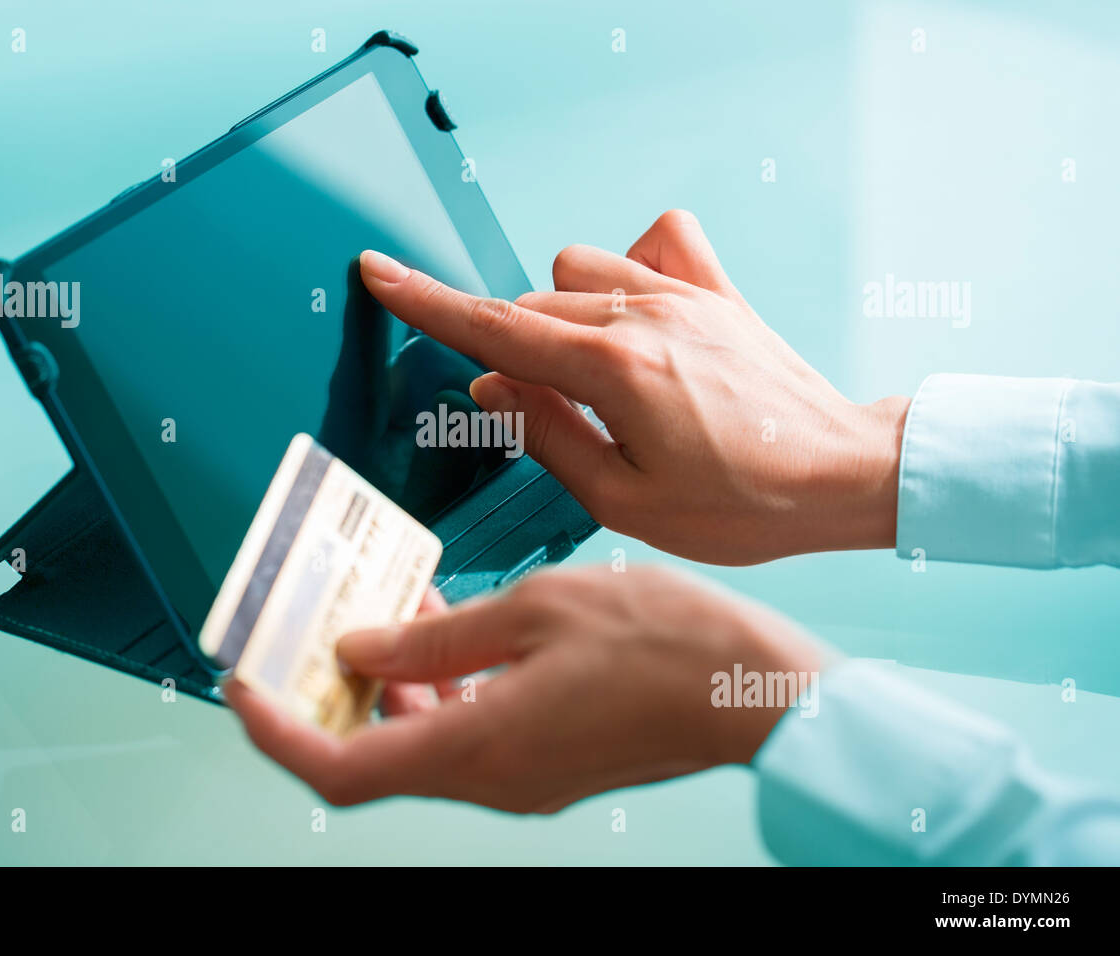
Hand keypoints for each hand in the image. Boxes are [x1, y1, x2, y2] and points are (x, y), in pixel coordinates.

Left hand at [223, 566, 824, 812]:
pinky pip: (466, 732)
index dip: (277, 732)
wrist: (756, 690)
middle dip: (328, 697)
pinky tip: (446, 628)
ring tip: (382, 611)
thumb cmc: (665, 644)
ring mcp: (522, 777)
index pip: (339, 770)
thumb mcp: (534, 611)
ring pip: (420, 742)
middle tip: (310, 630)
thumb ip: (437, 637)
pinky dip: (439, 688)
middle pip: (373, 756)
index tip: (244, 683)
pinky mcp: (546, 760)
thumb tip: (362, 652)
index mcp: (480, 748)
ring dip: (388, 687)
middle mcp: (492, 779)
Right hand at [357, 211, 909, 563]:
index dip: (426, 301)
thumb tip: (492, 389)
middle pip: (530, 308)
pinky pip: (654, 241)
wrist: (844, 476)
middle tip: (537, 412)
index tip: (381, 272)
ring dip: (560, 315)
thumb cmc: (744, 505)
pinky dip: (629, 268)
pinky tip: (639, 313)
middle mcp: (643, 315)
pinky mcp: (716, 291)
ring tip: (593, 377)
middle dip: (511, 353)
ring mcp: (682, 294)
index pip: (493, 327)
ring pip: (576, 272)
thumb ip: (546, 436)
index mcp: (612, 370)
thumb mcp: (625, 501)